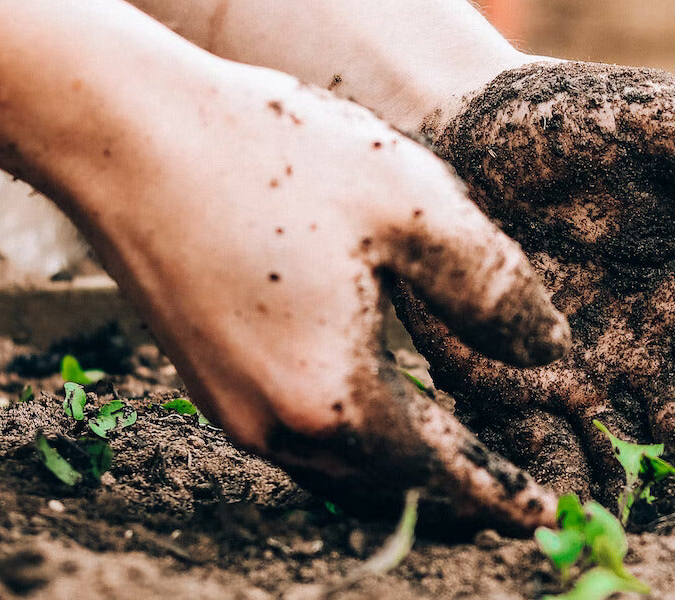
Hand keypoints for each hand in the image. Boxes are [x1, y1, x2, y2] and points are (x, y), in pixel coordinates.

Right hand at [67, 59, 572, 530]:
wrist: (126, 136)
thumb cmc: (272, 160)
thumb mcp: (415, 207)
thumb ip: (494, 289)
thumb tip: (548, 352)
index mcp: (338, 399)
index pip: (443, 474)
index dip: (500, 495)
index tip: (544, 516)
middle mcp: (277, 426)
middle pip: (388, 489)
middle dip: (453, 499)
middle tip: (509, 501)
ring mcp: (232, 409)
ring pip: (338, 472)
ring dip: (400, 475)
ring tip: (453, 462)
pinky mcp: (206, 380)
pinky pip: (298, 439)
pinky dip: (352, 442)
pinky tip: (376, 408)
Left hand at [397, 60, 674, 508]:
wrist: (454, 131)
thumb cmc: (565, 122)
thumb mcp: (643, 123)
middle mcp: (655, 344)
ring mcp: (586, 374)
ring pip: (627, 453)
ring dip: (639, 496)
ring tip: (644, 537)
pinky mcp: (514, 389)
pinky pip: (539, 449)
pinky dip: (552, 484)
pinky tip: (555, 515)